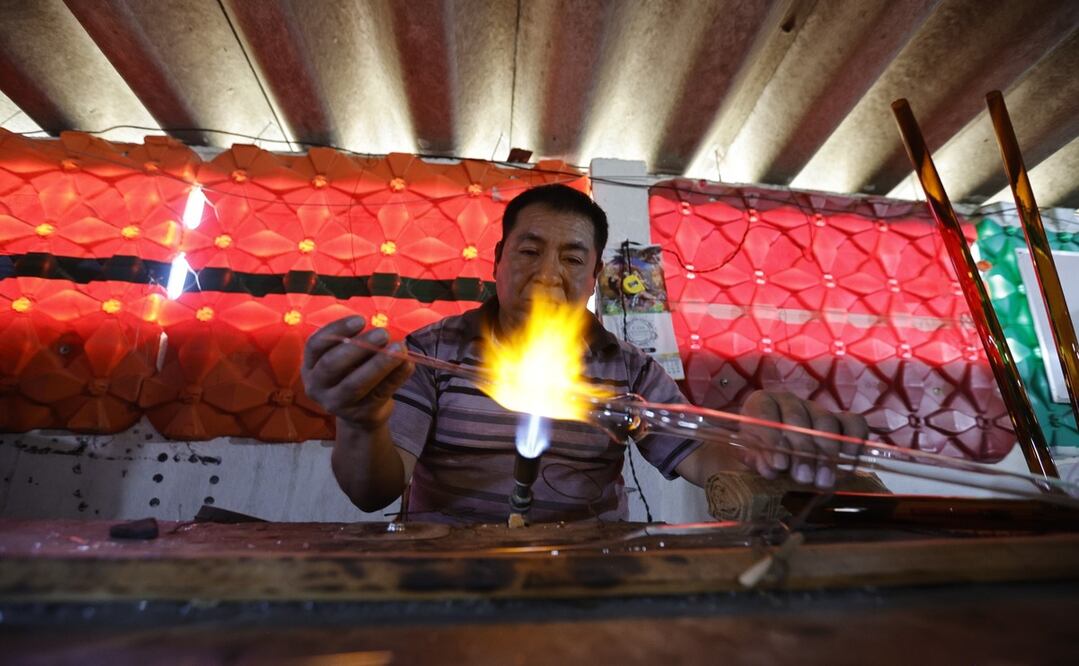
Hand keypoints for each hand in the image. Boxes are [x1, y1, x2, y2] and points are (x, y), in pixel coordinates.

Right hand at [302, 316, 413, 429]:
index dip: (337, 330)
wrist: (360, 414)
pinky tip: (408, 363)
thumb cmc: (352, 375)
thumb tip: (382, 334)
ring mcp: (337, 404)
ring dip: (379, 363)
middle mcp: (317, 386)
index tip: (360, 320)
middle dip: (359, 346)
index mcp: (310, 366)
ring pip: (356, 383)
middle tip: (383, 333)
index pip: (315, 345)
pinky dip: (397, 376)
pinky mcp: (361, 414)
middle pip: (332, 364)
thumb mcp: (347, 360)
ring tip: (400, 348)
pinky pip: (380, 393)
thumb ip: (357, 345)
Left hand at [739, 390, 867, 488]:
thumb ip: (759, 460)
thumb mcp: (753, 458)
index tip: (779, 465)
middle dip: (801, 451)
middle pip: (798, 419)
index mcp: (761, 404)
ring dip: (826, 453)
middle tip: (803, 477)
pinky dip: (854, 439)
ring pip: (825, 422)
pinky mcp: (839, 419)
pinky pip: (853, 422)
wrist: (777, 456)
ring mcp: (816, 409)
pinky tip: (849, 459)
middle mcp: (789, 401)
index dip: (772, 437)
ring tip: (823, 480)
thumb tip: (773, 467)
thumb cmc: (761, 454)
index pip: (764, 412)